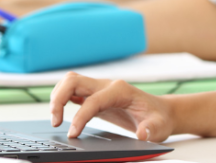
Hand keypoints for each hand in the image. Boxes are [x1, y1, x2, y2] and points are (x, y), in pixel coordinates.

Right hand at [50, 73, 175, 141]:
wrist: (160, 112)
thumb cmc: (158, 118)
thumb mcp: (159, 127)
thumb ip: (152, 130)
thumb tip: (143, 134)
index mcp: (120, 90)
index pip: (92, 100)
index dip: (80, 117)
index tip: (73, 134)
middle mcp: (107, 85)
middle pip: (73, 81)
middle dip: (58, 99)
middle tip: (55, 122)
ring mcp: (100, 89)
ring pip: (70, 82)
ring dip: (57, 97)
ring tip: (55, 120)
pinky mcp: (95, 96)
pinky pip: (73, 90)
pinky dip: (62, 99)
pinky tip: (60, 114)